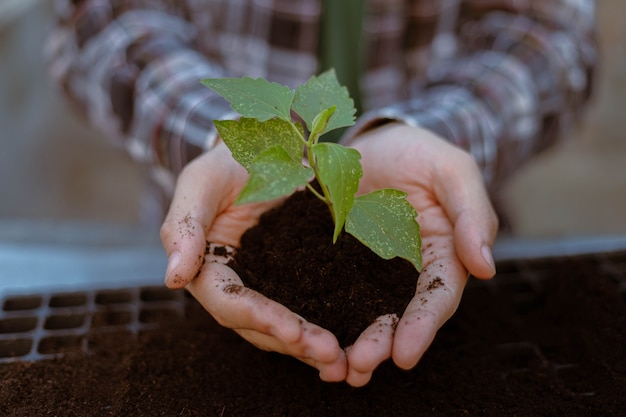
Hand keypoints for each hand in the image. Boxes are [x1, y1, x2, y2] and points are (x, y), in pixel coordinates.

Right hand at [160, 142, 346, 381]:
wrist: (268, 146)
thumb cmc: (229, 160)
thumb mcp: (203, 180)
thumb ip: (184, 224)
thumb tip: (173, 278)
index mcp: (208, 266)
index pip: (228, 301)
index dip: (258, 318)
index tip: (291, 331)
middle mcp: (238, 283)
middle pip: (259, 325)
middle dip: (293, 341)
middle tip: (330, 356)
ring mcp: (269, 284)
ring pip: (286, 326)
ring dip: (312, 346)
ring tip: (345, 362)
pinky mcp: (299, 277)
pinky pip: (313, 306)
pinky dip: (331, 325)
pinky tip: (355, 341)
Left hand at [343, 123, 497, 386]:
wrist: (377, 142)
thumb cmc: (422, 153)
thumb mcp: (453, 171)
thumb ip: (472, 214)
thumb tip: (486, 268)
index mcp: (442, 256)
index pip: (437, 297)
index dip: (423, 326)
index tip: (405, 354)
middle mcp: (406, 271)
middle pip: (397, 314)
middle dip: (381, 343)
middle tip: (360, 365)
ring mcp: (369, 267)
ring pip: (363, 310)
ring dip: (351, 340)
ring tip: (334, 366)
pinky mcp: (337, 259)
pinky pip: (329, 289)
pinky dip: (323, 314)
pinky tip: (305, 336)